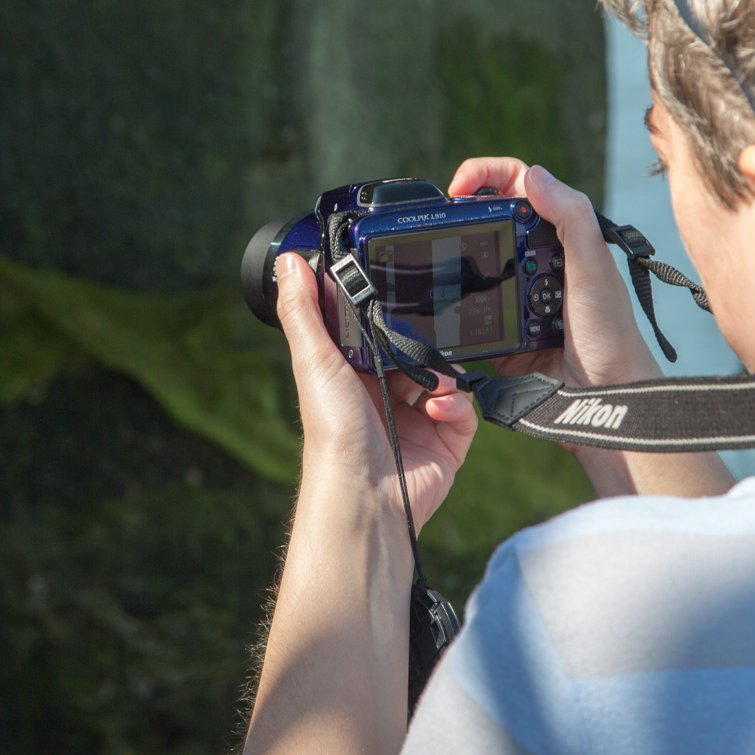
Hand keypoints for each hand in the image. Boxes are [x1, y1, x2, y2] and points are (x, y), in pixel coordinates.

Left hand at [275, 253, 477, 525]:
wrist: (366, 493)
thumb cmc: (333, 433)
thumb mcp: (314, 361)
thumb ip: (304, 310)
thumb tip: (289, 261)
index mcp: (352, 375)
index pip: (376, 331)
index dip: (388, 313)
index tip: (399, 290)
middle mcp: (384, 395)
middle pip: (416, 350)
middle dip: (425, 342)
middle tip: (422, 338)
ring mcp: (417, 418)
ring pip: (445, 375)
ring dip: (443, 371)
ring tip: (432, 379)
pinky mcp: (446, 440)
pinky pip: (465, 407)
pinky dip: (458, 401)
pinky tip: (440, 405)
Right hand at [447, 157, 664, 390]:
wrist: (602, 396)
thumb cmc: (611, 333)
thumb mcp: (593, 269)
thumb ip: (572, 218)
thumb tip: (534, 175)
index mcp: (560, 235)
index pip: (519, 187)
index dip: (486, 175)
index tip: (459, 187)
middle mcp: (536, 259)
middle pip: (487, 220)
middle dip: (461, 215)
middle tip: (441, 223)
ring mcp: (515, 293)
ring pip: (472, 263)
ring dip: (457, 262)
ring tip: (442, 262)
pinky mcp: (498, 327)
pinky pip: (467, 309)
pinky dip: (454, 306)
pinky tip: (446, 303)